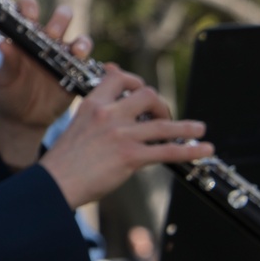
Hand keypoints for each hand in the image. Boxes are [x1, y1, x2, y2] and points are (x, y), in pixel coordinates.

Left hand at [0, 0, 82, 168]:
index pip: (29, 9)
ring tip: (75, 51)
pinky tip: (84, 65)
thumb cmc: (10, 92)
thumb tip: (2, 44)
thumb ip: (7, 62)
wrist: (23, 119)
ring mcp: (64, 56)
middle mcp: (48, 41)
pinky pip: (88, 63)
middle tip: (52, 34)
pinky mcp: (77, 72)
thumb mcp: (5, 79)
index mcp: (26, 36)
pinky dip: (89, 62)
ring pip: (80, 39)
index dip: (30, 6)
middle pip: (62, 18)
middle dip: (60, 21)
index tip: (29, 14)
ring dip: (80, 42)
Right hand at [39, 67, 213, 208]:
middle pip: (147, 95)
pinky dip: (190, 150)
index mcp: (92, 104)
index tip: (141, 89)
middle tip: (162, 118)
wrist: (55, 182)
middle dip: (161, 105)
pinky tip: (204, 149)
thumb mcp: (76, 125)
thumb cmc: (64, 159)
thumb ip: (95, 113)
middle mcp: (108, 114)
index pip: (119, 78)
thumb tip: (109, 106)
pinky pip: (168, 151)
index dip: (135, 82)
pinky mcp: (130, 157)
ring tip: (199, 129)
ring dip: (185, 127)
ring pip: (163, 124)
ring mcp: (120, 135)